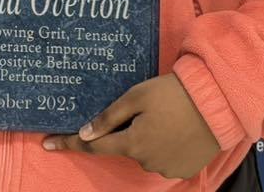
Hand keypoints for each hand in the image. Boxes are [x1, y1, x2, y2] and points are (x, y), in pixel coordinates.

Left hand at [42, 73, 220, 179]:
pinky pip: (163, 158)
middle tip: (144, 107)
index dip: (69, 144)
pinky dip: (163, 145)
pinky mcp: (184, 170)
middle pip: (123, 146)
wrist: (217, 103)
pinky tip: (174, 127)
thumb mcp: (136, 97)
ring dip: (146, 136)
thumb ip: (109, 117)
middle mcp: (146, 162)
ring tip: (164, 113)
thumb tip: (84, 135)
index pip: (93, 147)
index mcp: (132, 143)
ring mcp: (166, 169)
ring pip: (144, 152)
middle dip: (124, 130)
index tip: (47, 143)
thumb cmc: (172, 94)